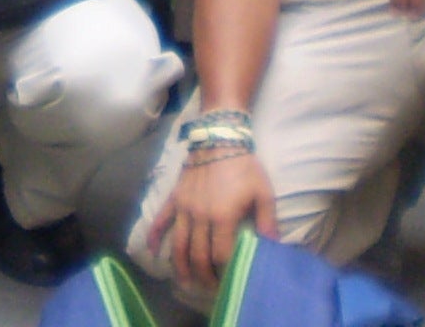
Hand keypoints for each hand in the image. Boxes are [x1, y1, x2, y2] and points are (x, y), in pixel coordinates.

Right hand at [144, 147, 277, 297]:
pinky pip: (161, 219)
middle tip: (209, 288)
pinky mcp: (174, 198)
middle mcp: (199, 217)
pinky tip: (151, 250)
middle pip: (198, 255)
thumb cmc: (244, 166)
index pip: (220, 255)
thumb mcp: (263, 193)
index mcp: (222, 217)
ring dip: (180, 266)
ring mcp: (183, 208)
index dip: (224, 272)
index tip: (229, 282)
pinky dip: (154, 236)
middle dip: (203, 276)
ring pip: (178, 244)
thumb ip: (267, 222)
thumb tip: (273, 247)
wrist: (219, 137)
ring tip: (184, 281)